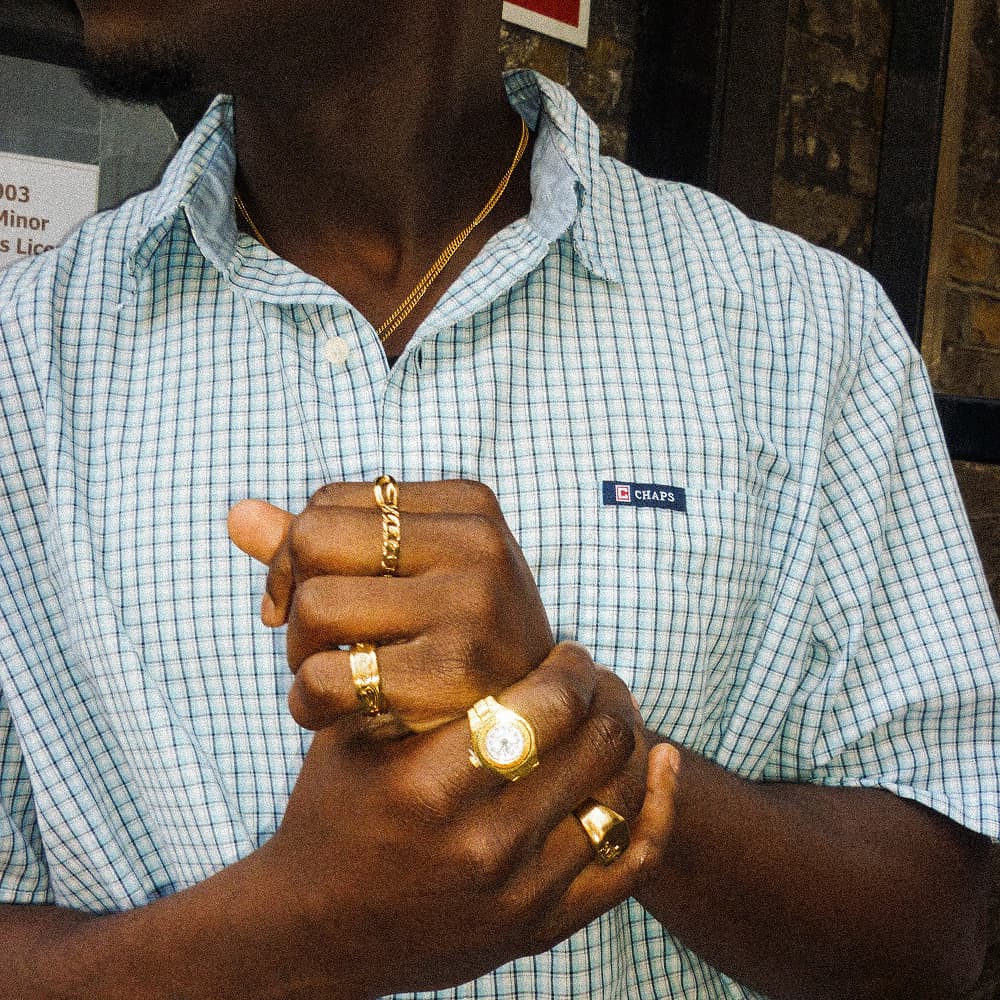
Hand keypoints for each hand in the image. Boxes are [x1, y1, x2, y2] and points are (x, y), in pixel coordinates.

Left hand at [229, 480, 553, 730]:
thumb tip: (236, 515)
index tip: (305, 599)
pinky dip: (306, 702)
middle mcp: (477, 543)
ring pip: (314, 607)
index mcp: (468, 505)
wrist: (531, 726)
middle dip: (294, 597)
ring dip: (300, 652)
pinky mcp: (452, 673)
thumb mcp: (407, 575)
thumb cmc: (454, 638)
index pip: (327, 502)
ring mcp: (471, 605)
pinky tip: (327, 712)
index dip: (296, 555)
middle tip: (315, 640)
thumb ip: (324, 542)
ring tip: (332, 674)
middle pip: (314, 540)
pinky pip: (326, 677)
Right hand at [255, 643, 676, 997]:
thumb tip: (473, 610)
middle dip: (605, 692)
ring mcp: (517, 894)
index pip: (547, 704)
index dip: (571, 666)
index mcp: (430, 785)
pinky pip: (630, 863)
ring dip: (630, 736)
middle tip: (592, 676)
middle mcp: (481, 843)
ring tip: (611, 710)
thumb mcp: (351, 736)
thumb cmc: (334, 811)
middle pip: (596, 742)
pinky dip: (659, 807)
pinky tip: (662, 763)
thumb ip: (404, 679)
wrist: (318, 928)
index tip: (565, 651)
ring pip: (622, 793)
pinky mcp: (539, 928)